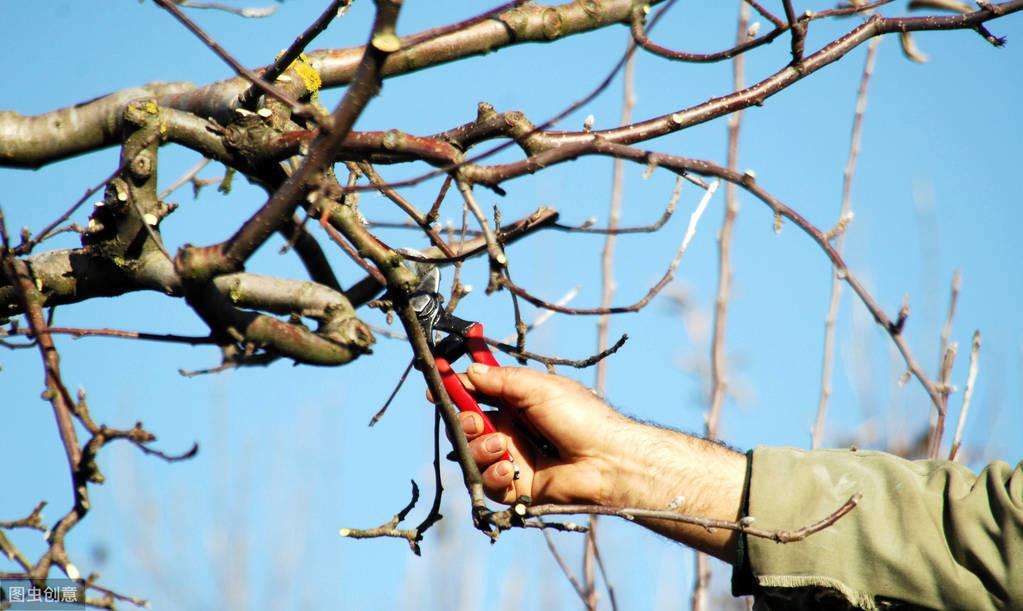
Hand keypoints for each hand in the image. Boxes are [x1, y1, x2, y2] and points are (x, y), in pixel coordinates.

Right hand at [448, 363, 632, 505]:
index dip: (455, 390)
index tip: (436, 386)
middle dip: (463, 421)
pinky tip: (511, 467)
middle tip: (473, 420)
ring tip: (499, 445)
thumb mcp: (540, 388)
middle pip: (468, 425)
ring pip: (473, 454)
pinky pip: (488, 483)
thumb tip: (469, 371)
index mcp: (517, 402)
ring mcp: (512, 458)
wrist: (607, 460)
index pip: (477, 393)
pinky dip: (494, 474)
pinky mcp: (516, 487)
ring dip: (479, 448)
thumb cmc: (582, 418)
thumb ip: (502, 380)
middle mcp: (511, 429)